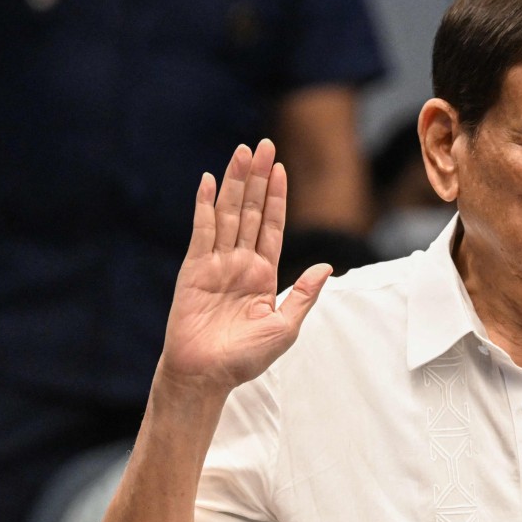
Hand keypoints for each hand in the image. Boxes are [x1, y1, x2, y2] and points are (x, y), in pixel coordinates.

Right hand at [159, 139, 330, 397]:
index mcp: (263, 274)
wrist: (207, 376)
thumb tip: (327, 266)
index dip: (276, 197)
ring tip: (242, 152)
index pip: (271, 226)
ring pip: (228, 214)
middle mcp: (240, 263)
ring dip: (234, 182)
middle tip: (263, 145)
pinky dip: (204, 206)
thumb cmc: (245, 358)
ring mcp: (216, 264)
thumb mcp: (286, 326)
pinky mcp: (194, 270)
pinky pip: (201, 232)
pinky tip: (208, 181)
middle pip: (250, 211)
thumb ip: (304, 295)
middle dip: (257, 178)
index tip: (281, 168)